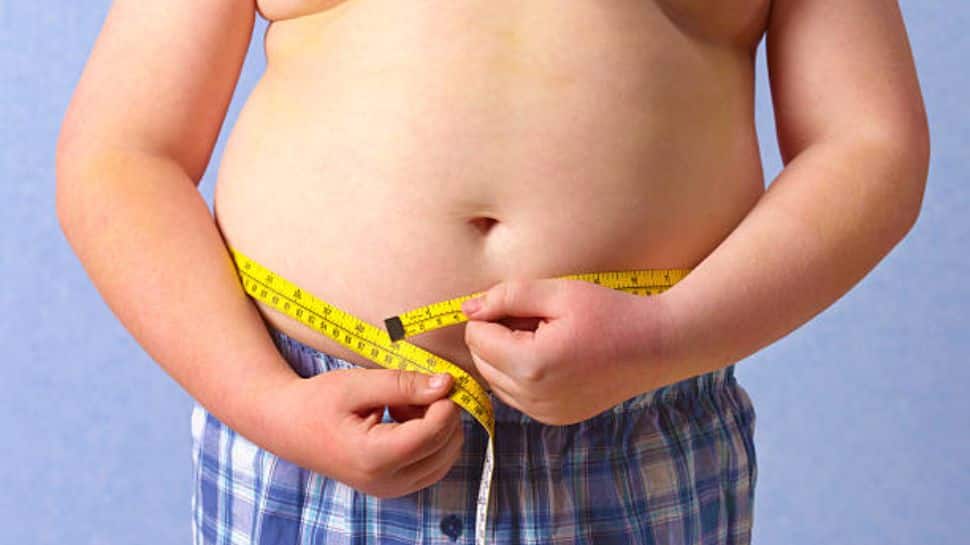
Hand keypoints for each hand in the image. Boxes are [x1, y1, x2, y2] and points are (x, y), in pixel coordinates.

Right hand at [262, 369, 462, 497]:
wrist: (289, 426)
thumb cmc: (318, 401)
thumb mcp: (358, 384)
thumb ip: (404, 384)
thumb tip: (446, 384)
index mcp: (374, 457)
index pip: (434, 433)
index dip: (444, 403)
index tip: (432, 380)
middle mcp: (386, 482)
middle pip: (446, 446)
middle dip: (440, 413)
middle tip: (408, 393)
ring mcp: (392, 489)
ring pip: (446, 456)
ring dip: (436, 426)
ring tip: (401, 406)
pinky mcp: (396, 487)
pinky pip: (434, 463)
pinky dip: (430, 439)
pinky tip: (402, 421)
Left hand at [462, 277, 671, 424]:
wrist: (657, 346)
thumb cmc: (611, 313)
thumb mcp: (559, 292)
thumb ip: (507, 297)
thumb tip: (467, 309)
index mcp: (532, 365)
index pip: (476, 337)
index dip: (492, 314)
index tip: (524, 306)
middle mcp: (533, 398)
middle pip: (481, 361)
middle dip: (497, 337)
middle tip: (538, 321)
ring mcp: (544, 413)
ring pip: (495, 380)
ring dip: (508, 356)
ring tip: (548, 338)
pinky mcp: (554, 418)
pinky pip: (516, 395)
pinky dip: (523, 374)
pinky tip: (554, 357)